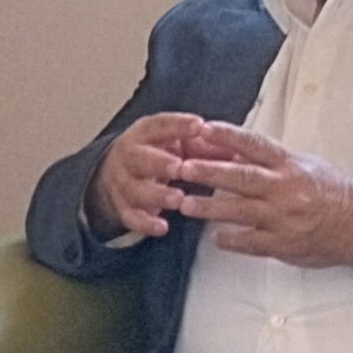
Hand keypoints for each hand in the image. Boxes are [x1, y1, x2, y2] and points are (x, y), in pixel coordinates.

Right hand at [88, 112, 217, 241]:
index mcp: (145, 134)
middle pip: (140, 158)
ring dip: (156, 195)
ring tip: (178, 199)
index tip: (198, 126)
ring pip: (134, 189)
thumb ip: (203, 146)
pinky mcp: (121, 207)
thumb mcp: (177, 144)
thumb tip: (238, 149)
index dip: (177, 125)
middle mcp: (129, 155)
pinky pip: (130, 216)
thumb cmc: (158, 155)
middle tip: (179, 168)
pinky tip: (162, 227)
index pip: (159, 125)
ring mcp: (122, 182)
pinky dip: (145, 223)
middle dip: (159, 163)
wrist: (115, 175)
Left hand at [172, 124, 352, 271]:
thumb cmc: (331, 191)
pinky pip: (251, 242)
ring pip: (240, 211)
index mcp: (290, 165)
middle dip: (209, 172)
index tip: (204, 129)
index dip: (228, 136)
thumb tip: (235, 152)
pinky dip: (232, 240)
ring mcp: (283, 217)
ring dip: (210, 208)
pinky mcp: (283, 243)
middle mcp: (285, 188)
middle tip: (182, 168)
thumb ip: (272, 160)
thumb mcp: (305, 164)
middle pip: (241, 177)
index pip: (255, 145)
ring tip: (185, 204)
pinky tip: (215, 238)